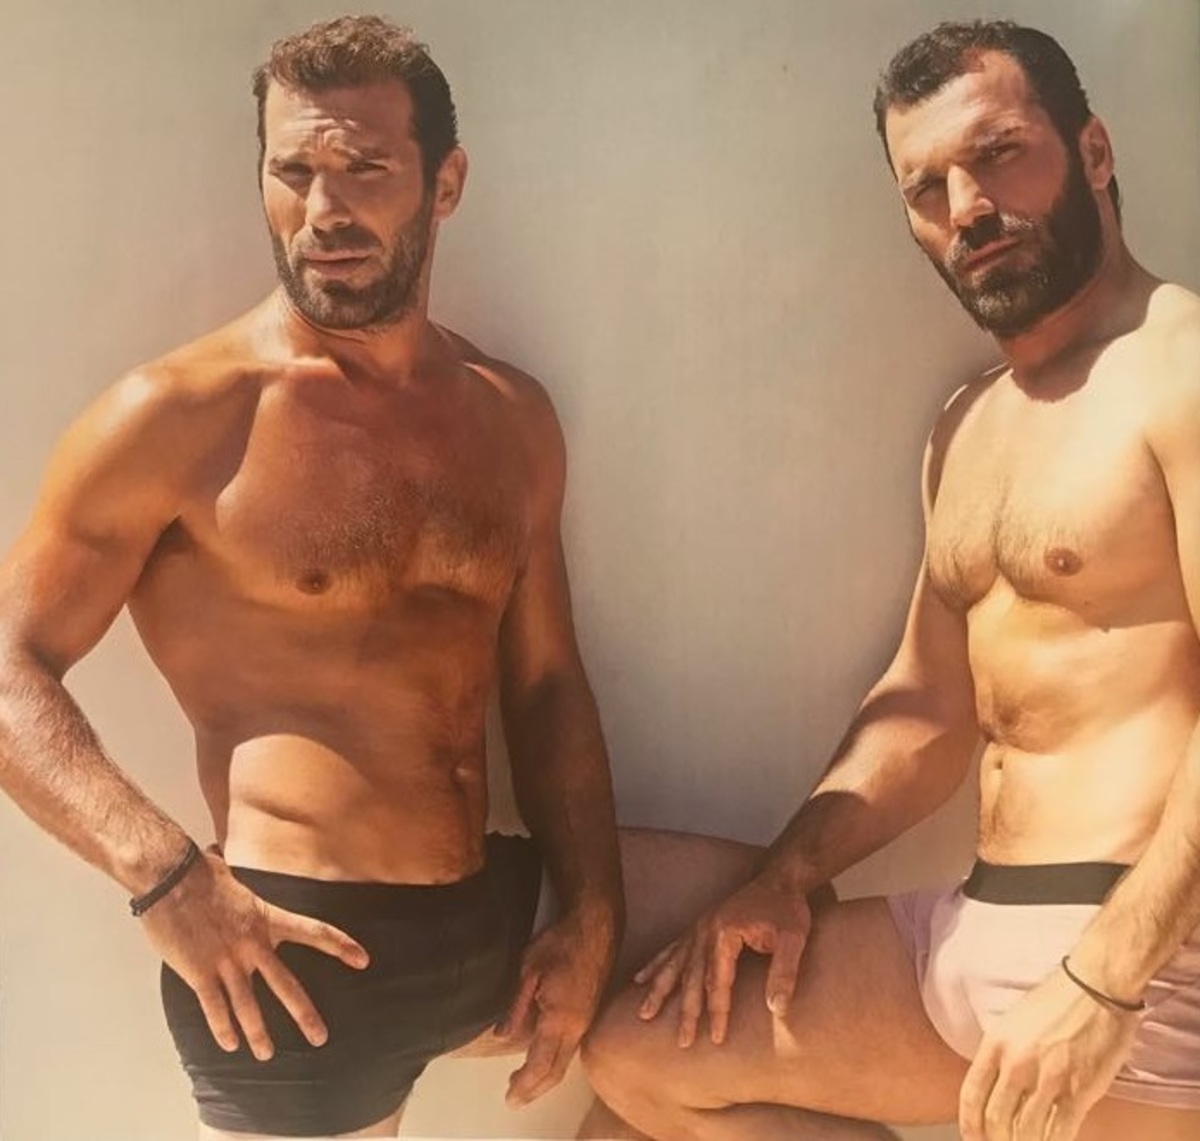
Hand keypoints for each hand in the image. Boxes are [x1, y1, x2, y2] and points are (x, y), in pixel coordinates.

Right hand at [140, 849, 368, 1059]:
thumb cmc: (198, 872)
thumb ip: (235, 879)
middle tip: (320, 1038)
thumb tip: (220, 856)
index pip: (314, 932)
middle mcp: (252, 943)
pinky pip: (214, 1007)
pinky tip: (229, 1045)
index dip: (340, 946)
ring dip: (258, 1033)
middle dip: (304, 1014)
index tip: (363, 960)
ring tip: (267, 1055)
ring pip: (248, 1005)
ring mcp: (226, 960)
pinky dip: (222, 1027)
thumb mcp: (230, 875)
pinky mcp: (199, 972)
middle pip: (286, 984)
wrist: (169, 878)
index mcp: (267, 918)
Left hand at [499, 911, 616, 1106]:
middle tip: (513, 1098)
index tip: (509, 1098)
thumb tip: (502, 1034)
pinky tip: (543, 1056)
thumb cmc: (561, 942)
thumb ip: (516, 1006)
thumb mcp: (529, 970)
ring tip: (524, 1083)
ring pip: (566, 1060)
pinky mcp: (589, 1011)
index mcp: (561, 1018)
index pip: (541, 1063)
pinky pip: (572, 1046)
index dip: (524, 1084)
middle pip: (556, 1070)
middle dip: (534, 1089)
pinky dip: (555, 1059)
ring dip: (545, 1076)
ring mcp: (586, 1019)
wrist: (595, 925)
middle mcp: (578, 1025)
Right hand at [634, 877, 812, 1046]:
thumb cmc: (787, 908)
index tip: (717, 1038)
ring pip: (675, 964)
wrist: (779, 878)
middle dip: (686, 1011)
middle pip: (692, 978)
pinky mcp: (699, 927)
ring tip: (644, 1013)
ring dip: (659, 990)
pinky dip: (656, 965)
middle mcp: (705, 931)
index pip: (718, 981)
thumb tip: (777, 1009)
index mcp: (724, 933)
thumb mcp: (794, 939)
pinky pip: (672, 949)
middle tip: (683, 1042)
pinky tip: (640, 979)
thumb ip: (784, 972)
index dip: (718, 1011)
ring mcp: (698, 928)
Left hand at [958, 964, 1140, 1139]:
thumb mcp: (1014, 1021)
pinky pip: (1059, 1131)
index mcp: (996, 1044)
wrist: (1096, 986)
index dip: (970, 1125)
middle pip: (996, 1119)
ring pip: (1025, 1131)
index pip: (971, 1095)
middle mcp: (1016, 1063)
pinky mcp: (1079, 1091)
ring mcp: (1047, 1079)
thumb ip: (1002, 1052)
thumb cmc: (1057, 999)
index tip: (973, 1138)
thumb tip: (996, 1085)